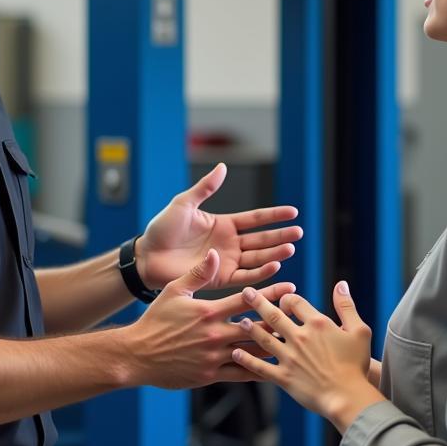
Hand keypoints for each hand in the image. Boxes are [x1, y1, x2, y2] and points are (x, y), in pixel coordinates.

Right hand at [123, 249, 295, 389]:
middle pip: (256, 326)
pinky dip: (259, 370)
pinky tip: (275, 369)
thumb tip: (215, 253)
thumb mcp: (174, 290)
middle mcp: (215, 335)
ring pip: (252, 352)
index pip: (246, 301)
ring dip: (274, 346)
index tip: (289, 288)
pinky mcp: (211, 375)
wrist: (138, 355)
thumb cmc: (155, 320)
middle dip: (279, 319)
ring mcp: (214, 357)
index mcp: (208, 312)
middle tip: (299, 315)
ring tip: (294, 342)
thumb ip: (198, 273)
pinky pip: (241, 374)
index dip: (270, 294)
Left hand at [138, 163, 301, 290]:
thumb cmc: (162, 228)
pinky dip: (260, 273)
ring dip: (274, 254)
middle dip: (280, 236)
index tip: (293, 212)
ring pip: (257, 258)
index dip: (274, 216)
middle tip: (299, 232)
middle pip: (261, 239)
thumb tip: (222, 166)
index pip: (255, 219)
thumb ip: (205, 187)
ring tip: (290, 248)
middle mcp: (229, 243)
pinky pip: (244, 277)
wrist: (147, 255)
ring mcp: (226, 261)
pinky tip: (274, 267)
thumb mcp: (184, 203)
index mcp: (223, 224)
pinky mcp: (219, 279)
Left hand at [231, 281, 381, 432]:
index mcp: (316, 323)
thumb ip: (346, 305)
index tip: (283, 299)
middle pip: (273, 315)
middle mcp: (299, 337)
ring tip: (239, 320)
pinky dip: (246, 360)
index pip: (295, 301)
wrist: (348, 398)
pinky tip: (236, 353)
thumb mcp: (359, 330)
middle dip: (258, 302)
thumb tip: (341, 284)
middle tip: (246, 293)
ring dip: (250, 328)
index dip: (287, 298)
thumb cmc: (356, 365)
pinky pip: (260, 367)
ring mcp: (289, 357)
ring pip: (263, 338)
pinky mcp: (283, 377)